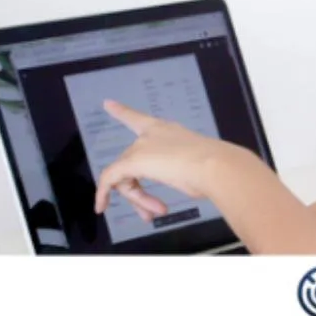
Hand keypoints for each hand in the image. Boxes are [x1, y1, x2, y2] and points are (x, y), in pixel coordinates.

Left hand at [92, 100, 239, 220]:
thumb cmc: (212, 167)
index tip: (107, 103)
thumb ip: (183, 171)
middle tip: (157, 210)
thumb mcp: (193, 167)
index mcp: (167, 130)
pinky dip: (103, 194)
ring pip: (126, 176)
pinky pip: (110, 179)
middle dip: (139, 191)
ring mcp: (141, 147)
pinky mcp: (132, 161)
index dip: (122, 111)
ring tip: (155, 213)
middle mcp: (151, 134)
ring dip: (138, 198)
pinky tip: (100, 207)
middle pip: (131, 164)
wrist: (214, 166)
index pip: (139, 119)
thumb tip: (191, 181)